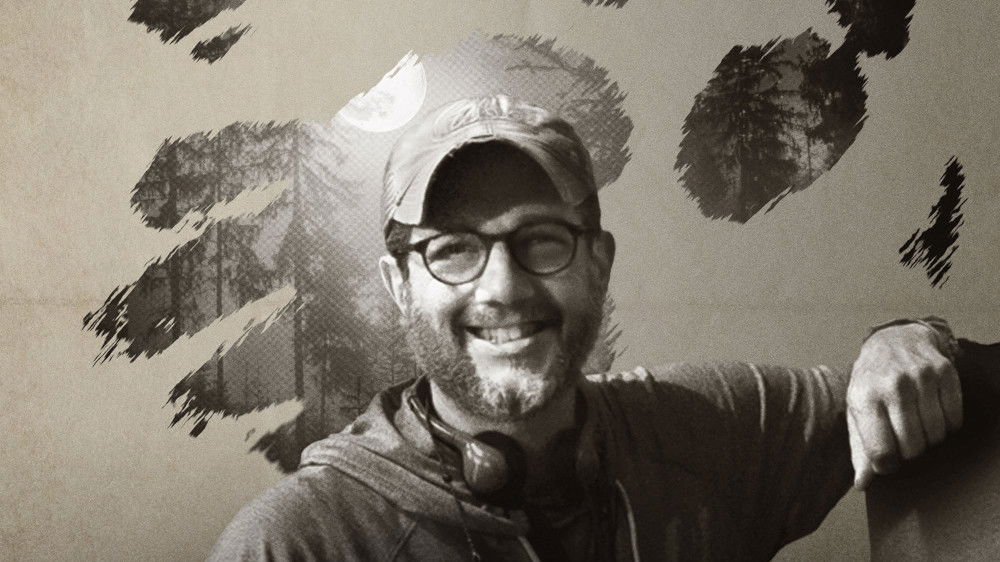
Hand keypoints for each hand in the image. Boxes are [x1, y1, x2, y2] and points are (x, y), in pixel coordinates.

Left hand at [847, 322, 962, 488]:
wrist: (894, 341)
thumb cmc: (872, 384)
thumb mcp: (857, 411)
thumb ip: (860, 449)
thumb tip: (863, 484)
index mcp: (864, 398)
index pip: (881, 451)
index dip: (886, 465)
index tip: (888, 460)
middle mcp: (892, 386)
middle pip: (913, 447)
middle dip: (909, 451)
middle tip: (903, 439)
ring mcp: (920, 377)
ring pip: (936, 435)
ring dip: (929, 439)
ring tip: (917, 425)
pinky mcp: (944, 373)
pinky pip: (955, 419)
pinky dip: (947, 425)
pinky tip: (933, 413)